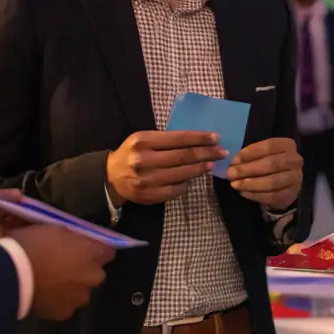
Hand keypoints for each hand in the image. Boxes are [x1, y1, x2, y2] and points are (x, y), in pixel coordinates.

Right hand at [5, 225, 115, 321]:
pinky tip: (43, 294)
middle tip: (63, 264)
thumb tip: (78, 241)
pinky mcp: (65, 313)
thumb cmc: (32, 245)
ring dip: (71, 286)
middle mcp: (94, 277)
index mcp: (93, 253)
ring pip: (81, 290)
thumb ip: (73, 237)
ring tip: (50, 282)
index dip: (96, 249)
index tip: (84, 248)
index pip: (108, 251)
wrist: (11, 277)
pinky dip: (58, 300)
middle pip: (95, 272)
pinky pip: (65, 304)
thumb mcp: (55, 229)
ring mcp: (80, 297)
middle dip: (84, 269)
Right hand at [106, 130, 226, 205]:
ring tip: (212, 164)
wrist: (111, 177)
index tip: (216, 138)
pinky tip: (192, 178)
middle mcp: (144, 160)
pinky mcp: (150, 195)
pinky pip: (176, 190)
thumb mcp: (143, 139)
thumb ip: (166, 139)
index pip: (179, 138)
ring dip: (200, 169)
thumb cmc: (132, 153)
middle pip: (184, 156)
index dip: (200, 138)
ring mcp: (147, 180)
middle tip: (221, 152)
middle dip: (206, 153)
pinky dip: (187, 183)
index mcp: (143, 141)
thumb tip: (197, 141)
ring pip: (182, 174)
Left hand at [228, 137, 301, 209]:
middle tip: (231, 174)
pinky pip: (273, 196)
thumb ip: (249, 156)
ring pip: (272, 182)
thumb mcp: (261, 155)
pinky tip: (244, 193)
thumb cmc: (268, 164)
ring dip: (251, 184)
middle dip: (248, 169)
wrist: (283, 185)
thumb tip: (234, 162)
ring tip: (235, 184)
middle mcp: (295, 160)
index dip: (251, 153)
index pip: (270, 146)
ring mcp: (296, 178)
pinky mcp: (291, 194)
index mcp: (288, 145)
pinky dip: (256, 195)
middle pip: (271, 164)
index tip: (235, 159)